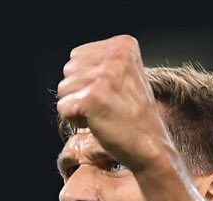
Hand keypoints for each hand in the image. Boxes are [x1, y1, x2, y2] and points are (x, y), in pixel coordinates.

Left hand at [55, 35, 172, 172]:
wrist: (149, 145)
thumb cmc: (133, 115)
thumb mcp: (125, 75)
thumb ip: (101, 63)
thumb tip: (71, 64)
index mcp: (124, 45)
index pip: (77, 56)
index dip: (86, 79)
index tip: (109, 93)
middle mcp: (115, 55)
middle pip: (68, 70)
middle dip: (79, 91)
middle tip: (104, 105)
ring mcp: (104, 76)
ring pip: (63, 89)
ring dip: (76, 106)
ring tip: (101, 113)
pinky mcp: (92, 98)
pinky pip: (63, 107)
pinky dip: (74, 120)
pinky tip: (96, 122)